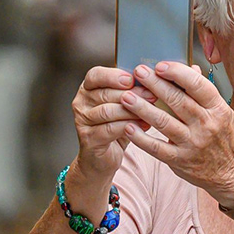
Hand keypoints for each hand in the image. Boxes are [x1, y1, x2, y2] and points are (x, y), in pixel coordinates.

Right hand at [69, 65, 139, 184]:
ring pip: (108, 111)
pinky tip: (143, 126)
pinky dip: (129, 126)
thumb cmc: (115, 127)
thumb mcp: (122, 105)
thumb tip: (151, 78)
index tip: (132, 79)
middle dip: (131, 94)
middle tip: (151, 95)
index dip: (113, 76)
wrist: (102, 158)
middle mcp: (81, 103)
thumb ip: (130, 91)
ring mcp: (82, 121)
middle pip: (105, 93)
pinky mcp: (88, 138)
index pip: (95, 75)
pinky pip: (110, 129)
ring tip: (149, 111)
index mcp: (88, 89)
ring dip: (131, 111)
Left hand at [118, 61, 233, 209]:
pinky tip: (128, 127)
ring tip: (127, 97)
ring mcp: (193, 144)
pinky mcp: (180, 161)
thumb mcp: (223, 113)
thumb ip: (205, 92)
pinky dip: (141, 138)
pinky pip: (157, 148)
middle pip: (177, 100)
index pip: (197, 85)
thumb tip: (190, 68)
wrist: (233, 174)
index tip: (160, 65)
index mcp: (218, 109)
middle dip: (155, 84)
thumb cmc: (226, 139)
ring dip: (142, 108)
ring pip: (164, 122)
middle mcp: (206, 125)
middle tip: (138, 72)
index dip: (177, 73)